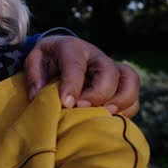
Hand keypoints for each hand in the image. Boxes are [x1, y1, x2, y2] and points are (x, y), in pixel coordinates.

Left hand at [24, 35, 139, 116]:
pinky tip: (112, 120)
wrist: (61, 52)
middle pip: (108, 71)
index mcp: (72, 48)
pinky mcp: (121, 82)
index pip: (76, 64)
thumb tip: (38, 96)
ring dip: (121, 100)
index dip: (72, 84)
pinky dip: (127, 109)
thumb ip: (34, 76)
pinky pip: (133, 95)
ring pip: (129, 80)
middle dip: (98, 93)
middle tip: (82, 109)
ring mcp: (112, 68)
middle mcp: (96, 56)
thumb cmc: (48, 59)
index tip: (66, 103)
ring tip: (105, 116)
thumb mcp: (35, 61)